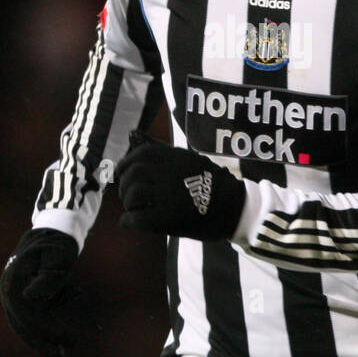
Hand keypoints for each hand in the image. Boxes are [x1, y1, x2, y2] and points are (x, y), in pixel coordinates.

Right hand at [0, 228, 92, 356]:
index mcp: (14, 282)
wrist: (55, 227)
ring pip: (28, 321)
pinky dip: (53, 320)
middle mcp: (9, 289)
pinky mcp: (25, 292)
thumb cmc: (59, 243)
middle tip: (65, 354)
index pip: (28, 317)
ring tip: (68, 346)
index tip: (68, 342)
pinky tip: (73, 327)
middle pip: (23, 324)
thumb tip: (29, 299)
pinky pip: (36, 312)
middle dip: (45, 340)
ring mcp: (15, 291)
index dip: (48, 333)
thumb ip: (47, 279)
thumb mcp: (58, 259)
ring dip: (47, 334)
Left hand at [114, 130, 245, 241]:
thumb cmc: (213, 183)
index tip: (122, 172)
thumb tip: (134, 135)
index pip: (141, 154)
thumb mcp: (192, 159)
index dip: (126, 163)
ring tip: (132, 208)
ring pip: (134, 195)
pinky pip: (139, 218)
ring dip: (128, 202)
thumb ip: (164, 152)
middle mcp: (170, 174)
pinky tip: (130, 222)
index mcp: (176, 158)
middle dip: (124, 184)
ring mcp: (169, 196)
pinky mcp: (169, 218)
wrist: (235, 207)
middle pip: (134, 174)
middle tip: (126, 194)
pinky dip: (129, 220)